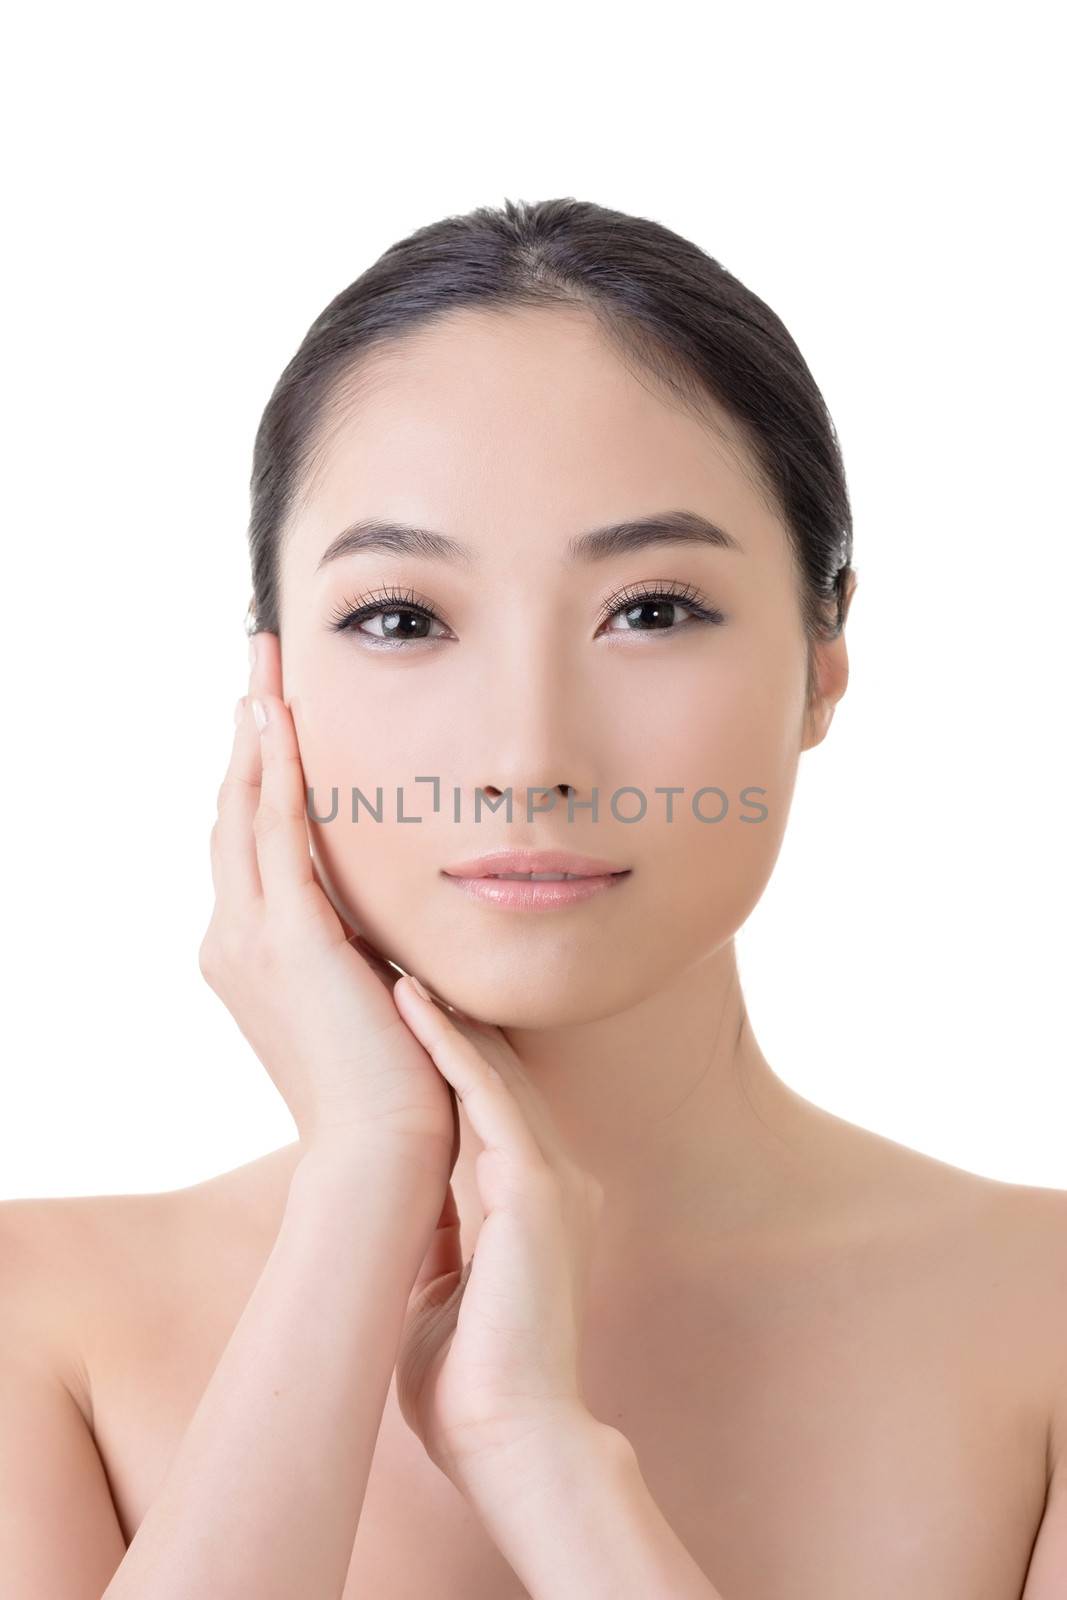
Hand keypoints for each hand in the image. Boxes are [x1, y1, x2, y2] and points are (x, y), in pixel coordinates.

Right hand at [197, 630, 458, 1164]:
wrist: (387, 1152)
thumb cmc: (396, 1088)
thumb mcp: (373, 999)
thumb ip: (370, 952)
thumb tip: (399, 927)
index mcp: (254, 956)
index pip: (249, 845)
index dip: (255, 777)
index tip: (272, 719)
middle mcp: (237, 939)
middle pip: (232, 812)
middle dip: (246, 735)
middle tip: (258, 666)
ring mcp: (255, 937)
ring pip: (244, 808)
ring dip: (255, 731)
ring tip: (262, 665)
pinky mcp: (290, 936)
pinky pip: (275, 830)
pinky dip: (276, 769)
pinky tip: (280, 716)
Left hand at [390, 975, 605, 1495]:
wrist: (514, 1443)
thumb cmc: (472, 1387)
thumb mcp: (442, 1292)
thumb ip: (434, 1241)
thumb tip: (401, 1214)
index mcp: (530, 1202)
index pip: (484, 1104)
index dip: (444, 1050)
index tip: (399, 1000)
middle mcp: (548, 1177)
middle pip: (493, 1070)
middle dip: (446, 1010)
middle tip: (393, 947)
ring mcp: (548, 1178)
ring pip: (491, 1067)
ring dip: (440, 1009)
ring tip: (390, 951)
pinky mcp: (534, 1189)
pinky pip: (486, 1096)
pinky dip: (445, 1044)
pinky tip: (409, 997)